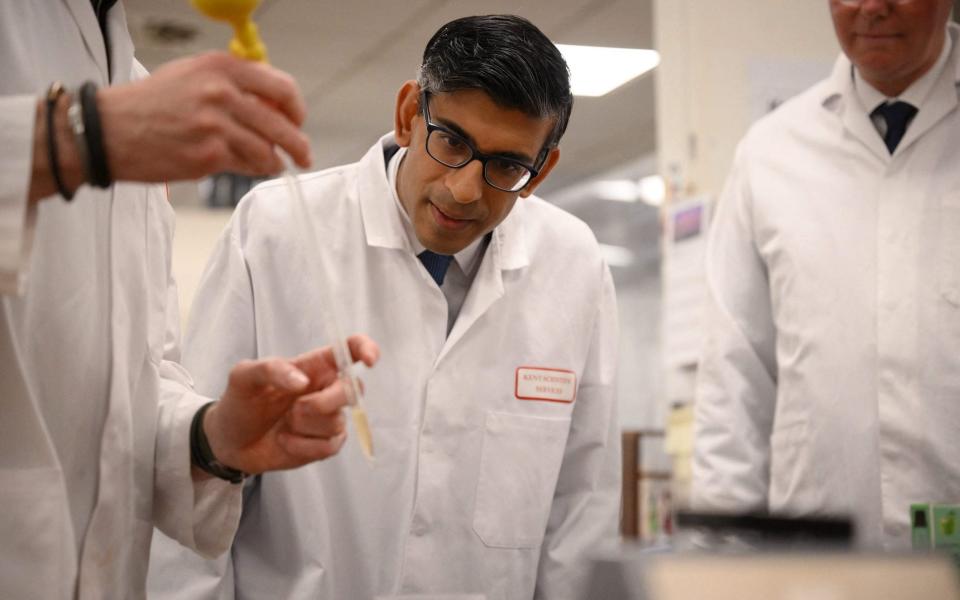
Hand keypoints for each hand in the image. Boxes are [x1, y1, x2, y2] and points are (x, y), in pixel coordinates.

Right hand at [98, 51, 311, 180]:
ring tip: (272, 164)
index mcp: (221, 68)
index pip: (281, 87)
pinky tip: (247, 168)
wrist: (110, 130)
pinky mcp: (209, 156)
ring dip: (273, 161)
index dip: (296, 109)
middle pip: (281, 124)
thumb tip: (274, 105)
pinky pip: (246, 167)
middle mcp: (222, 93)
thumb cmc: (151, 103)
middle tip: (304, 155)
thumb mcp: (192, 75)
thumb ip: (234, 83)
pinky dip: (252, 170)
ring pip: (267, 150)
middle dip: (298, 144)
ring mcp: (216, 126)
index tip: (298, 121)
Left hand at [201, 334, 378, 474]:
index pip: (350, 349)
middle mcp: (327, 389)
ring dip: (304, 427)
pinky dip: (303, 446)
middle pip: (353, 390)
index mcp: (314, 366)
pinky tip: (285, 441)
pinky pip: (329, 446)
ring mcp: (329, 418)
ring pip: (337, 422)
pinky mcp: (325, 444)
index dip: (366, 349)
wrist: (229, 441)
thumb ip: (271, 369)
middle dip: (326, 402)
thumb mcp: (244, 376)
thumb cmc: (239, 402)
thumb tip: (303, 382)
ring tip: (282, 424)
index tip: (369, 360)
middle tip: (295, 408)